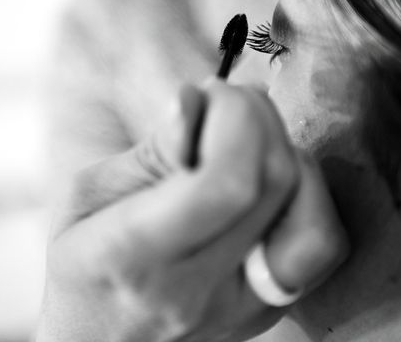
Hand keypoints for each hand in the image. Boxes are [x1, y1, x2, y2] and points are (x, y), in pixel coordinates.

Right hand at [37, 81, 347, 341]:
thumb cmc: (81, 266)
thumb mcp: (84, 198)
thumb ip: (149, 154)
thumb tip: (195, 100)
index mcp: (134, 256)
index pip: (223, 183)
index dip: (235, 121)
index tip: (212, 94)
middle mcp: (196, 290)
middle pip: (272, 184)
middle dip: (259, 119)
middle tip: (227, 102)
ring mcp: (241, 306)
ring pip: (309, 210)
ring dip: (285, 152)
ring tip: (246, 139)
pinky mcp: (269, 307)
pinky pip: (320, 240)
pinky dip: (305, 192)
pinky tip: (268, 178)